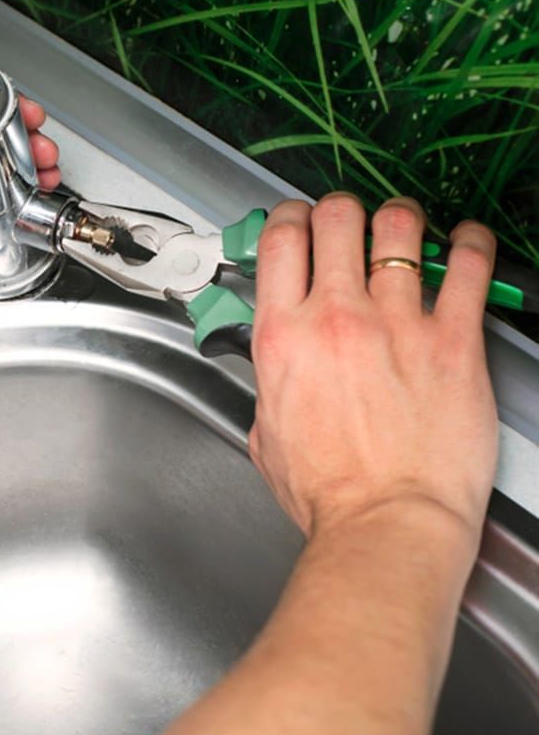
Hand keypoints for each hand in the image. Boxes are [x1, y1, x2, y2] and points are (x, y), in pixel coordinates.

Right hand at [248, 192, 498, 540]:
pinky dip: (469, 243)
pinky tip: (466, 242)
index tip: (300, 222)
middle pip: (337, 217)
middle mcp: (336, 318)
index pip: (282, 239)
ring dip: (400, 218)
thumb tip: (279, 371)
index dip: (291, 217)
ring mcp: (397, 324)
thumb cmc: (330, 492)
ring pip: (399, 227)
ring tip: (405, 227)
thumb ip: (271, 384)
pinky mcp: (453, 341)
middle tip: (351, 223)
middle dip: (342, 211)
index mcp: (284, 337)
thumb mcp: (266, 431)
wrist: (387, 523)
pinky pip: (468, 266)